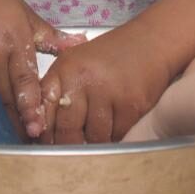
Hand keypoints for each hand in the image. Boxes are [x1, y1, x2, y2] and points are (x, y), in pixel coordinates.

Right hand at [0, 0, 81, 138]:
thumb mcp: (20, 9)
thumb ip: (47, 34)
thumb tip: (79, 43)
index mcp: (12, 38)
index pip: (25, 79)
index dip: (32, 105)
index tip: (38, 127)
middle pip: (8, 96)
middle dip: (20, 120)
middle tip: (34, 140)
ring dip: (5, 117)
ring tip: (19, 137)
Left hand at [39, 22, 175, 143]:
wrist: (154, 40)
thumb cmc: (114, 53)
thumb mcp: (78, 62)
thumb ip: (59, 89)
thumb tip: (41, 126)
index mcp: (65, 69)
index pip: (44, 109)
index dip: (43, 132)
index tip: (46, 144)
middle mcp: (84, 80)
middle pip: (68, 130)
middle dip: (69, 145)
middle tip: (71, 153)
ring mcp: (109, 92)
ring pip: (95, 137)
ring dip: (96, 143)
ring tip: (97, 139)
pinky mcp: (132, 104)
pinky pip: (118, 135)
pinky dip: (117, 138)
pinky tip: (117, 130)